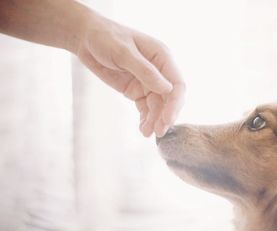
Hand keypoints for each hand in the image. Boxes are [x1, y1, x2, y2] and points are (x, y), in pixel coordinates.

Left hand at [75, 14, 184, 136]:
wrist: (86, 39)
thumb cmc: (105, 38)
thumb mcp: (124, 52)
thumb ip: (145, 71)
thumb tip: (167, 89)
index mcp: (162, 57)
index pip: (177, 84)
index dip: (175, 103)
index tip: (167, 119)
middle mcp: (159, 71)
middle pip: (169, 98)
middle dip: (165, 115)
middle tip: (159, 132)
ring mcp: (148, 82)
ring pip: (157, 106)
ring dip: (155, 120)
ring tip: (148, 133)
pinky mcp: (136, 90)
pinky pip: (145, 108)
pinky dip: (145, 119)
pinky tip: (143, 130)